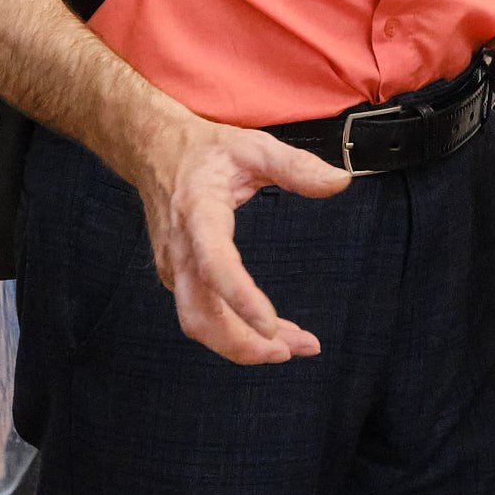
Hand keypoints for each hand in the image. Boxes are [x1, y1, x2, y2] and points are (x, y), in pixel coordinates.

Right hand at [121, 104, 351, 364]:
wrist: (154, 150)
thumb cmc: (207, 150)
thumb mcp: (255, 146)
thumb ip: (298, 166)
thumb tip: (341, 182)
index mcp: (199, 212)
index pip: (214, 263)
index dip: (239, 298)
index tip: (272, 325)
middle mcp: (180, 248)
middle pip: (200, 314)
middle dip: (244, 343)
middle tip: (297, 349)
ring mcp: (174, 267)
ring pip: (200, 323)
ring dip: (243, 345)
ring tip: (294, 346)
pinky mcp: (177, 277)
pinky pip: (202, 315)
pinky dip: (234, 332)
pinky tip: (271, 332)